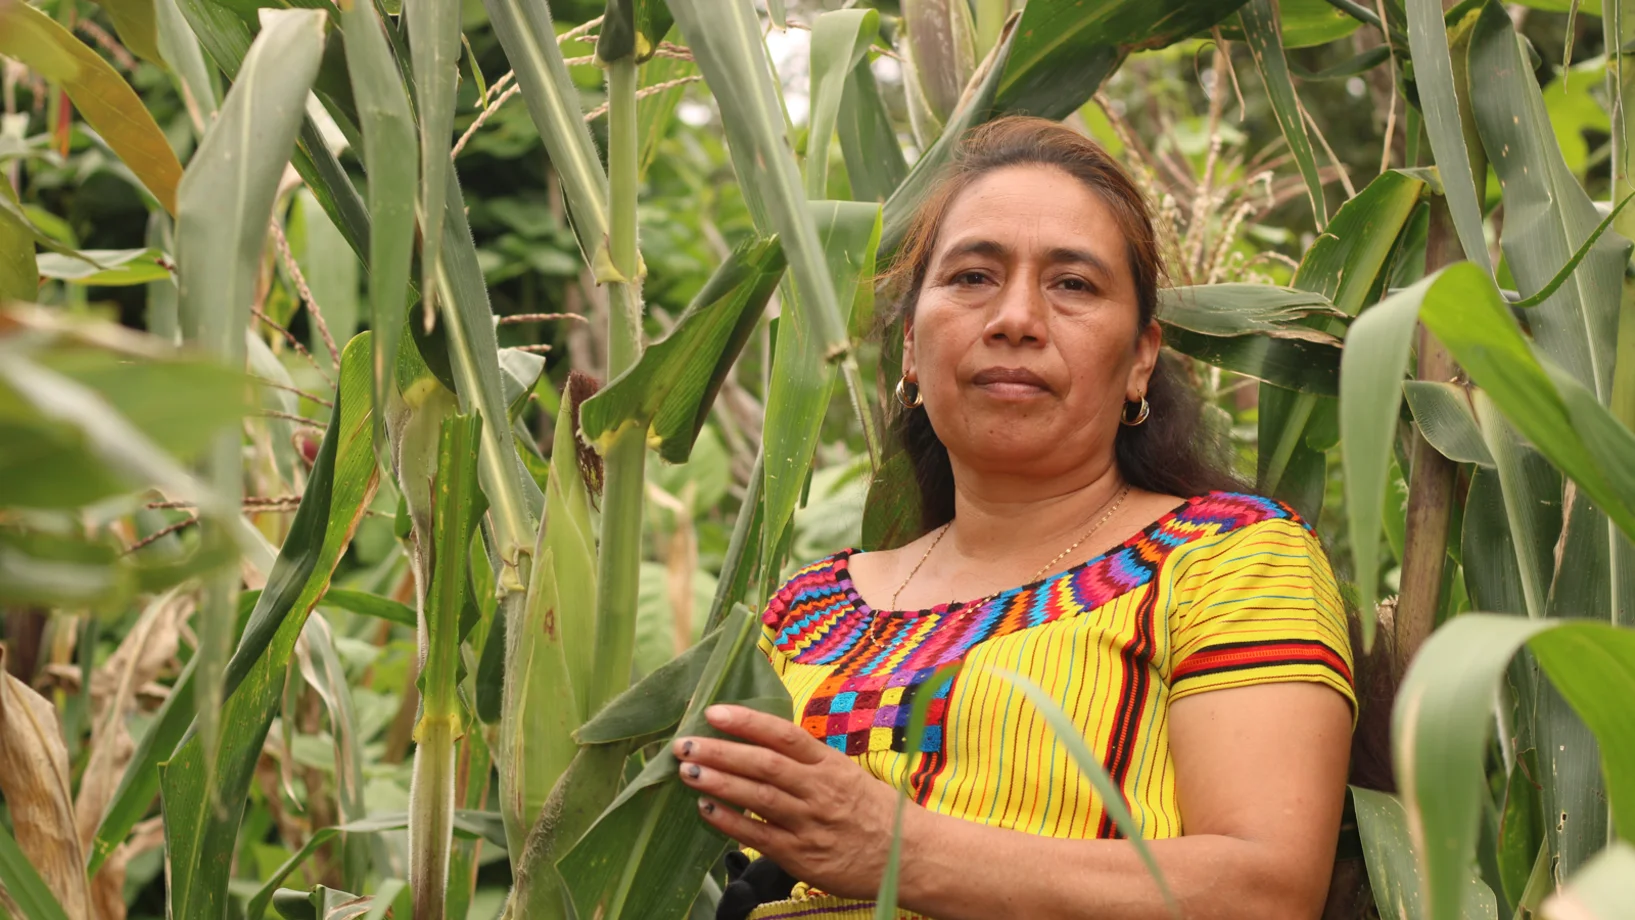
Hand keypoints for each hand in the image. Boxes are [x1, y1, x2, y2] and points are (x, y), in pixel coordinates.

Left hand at [675, 704, 903, 899]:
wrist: (910, 857)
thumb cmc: (873, 811)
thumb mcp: (846, 774)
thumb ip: (807, 761)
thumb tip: (759, 740)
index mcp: (830, 765)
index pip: (784, 735)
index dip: (747, 722)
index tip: (713, 712)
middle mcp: (819, 790)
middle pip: (763, 764)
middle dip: (720, 751)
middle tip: (684, 743)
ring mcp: (810, 823)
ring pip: (758, 798)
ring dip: (719, 783)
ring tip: (688, 770)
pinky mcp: (802, 856)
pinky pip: (759, 836)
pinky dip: (730, 823)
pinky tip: (706, 810)